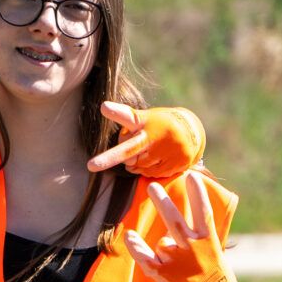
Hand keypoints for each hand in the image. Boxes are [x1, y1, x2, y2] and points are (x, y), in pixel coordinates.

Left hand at [89, 103, 205, 178]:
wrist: (191, 131)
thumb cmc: (157, 125)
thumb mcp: (145, 120)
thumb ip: (130, 136)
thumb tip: (128, 163)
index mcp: (144, 120)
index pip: (128, 116)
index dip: (116, 112)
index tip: (103, 107)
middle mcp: (154, 135)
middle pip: (129, 150)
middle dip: (109, 158)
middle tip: (90, 166)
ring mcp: (165, 150)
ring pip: (137, 166)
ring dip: (134, 163)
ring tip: (144, 152)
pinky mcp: (175, 163)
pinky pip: (149, 174)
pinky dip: (146, 170)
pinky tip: (154, 160)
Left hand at [123, 172, 249, 281]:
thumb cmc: (216, 281)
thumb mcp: (216, 255)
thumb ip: (200, 239)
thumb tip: (181, 226)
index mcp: (210, 242)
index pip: (203, 212)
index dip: (197, 193)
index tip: (191, 176)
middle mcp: (194, 249)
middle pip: (175, 219)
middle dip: (163, 201)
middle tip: (152, 185)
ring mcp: (178, 262)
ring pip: (163, 242)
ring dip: (166, 249)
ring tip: (177, 262)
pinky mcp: (164, 274)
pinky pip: (145, 256)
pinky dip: (136, 247)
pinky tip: (129, 236)